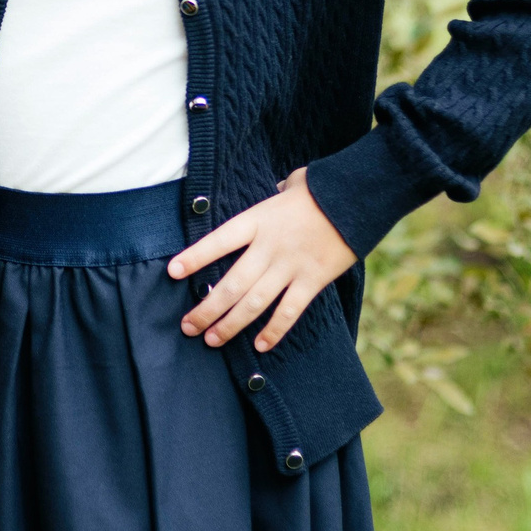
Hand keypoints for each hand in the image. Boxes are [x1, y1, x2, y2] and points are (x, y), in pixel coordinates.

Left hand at [167, 168, 357, 351]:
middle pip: (231, 284)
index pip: (218, 241)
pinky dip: (274, 330)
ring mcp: (290, 266)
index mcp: (258, 220)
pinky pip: (289, 311)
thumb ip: (276, 194)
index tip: (172, 272)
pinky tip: (259, 346)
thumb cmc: (322, 188)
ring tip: (212, 340)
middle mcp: (269, 246)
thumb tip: (276, 190)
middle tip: (188, 327)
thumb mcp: (290, 184)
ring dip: (231, 324)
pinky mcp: (313, 280)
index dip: (194, 257)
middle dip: (206, 309)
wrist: (358, 196)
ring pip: (254, 303)